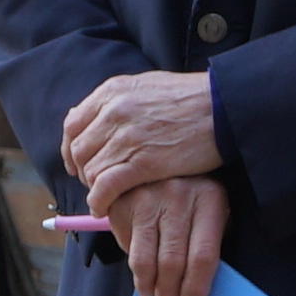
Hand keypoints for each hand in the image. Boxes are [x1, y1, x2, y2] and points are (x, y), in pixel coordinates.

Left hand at [59, 66, 224, 197]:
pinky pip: (106, 186)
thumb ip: (121, 101)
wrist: (224, 107)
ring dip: (94, 188)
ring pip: (92, 170)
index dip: (71, 149)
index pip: (74, 125)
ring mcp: (127, 137)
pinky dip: (100, 200)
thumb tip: (100, 118)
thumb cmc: (192, 98)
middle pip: (80, 150)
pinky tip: (104, 208)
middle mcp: (114, 112)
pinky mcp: (143, 162)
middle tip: (95, 183)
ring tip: (105, 196)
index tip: (77, 163)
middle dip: (83, 171)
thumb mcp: (148, 87)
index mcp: (112, 92)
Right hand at [113, 172, 228, 295]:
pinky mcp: (121, 203)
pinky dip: (133, 265)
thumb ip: (208, 240)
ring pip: (144, 260)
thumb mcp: (213, 207)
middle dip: (170, 295)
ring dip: (148, 289)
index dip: (196, 288)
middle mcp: (177, 196)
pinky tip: (142, 270)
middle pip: (172, 261)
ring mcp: (145, 198)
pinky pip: (125, 246)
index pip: (202, 255)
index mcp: (208, 198)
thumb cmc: (195, 192)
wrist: (160, 150)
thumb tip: (196, 288)